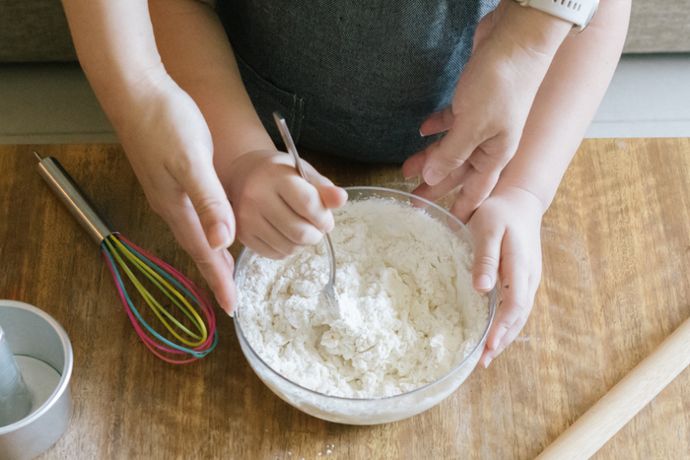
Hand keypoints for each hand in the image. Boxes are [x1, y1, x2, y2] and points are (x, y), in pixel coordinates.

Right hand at [115, 74, 236, 313]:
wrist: (135, 89)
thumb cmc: (165, 121)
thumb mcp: (192, 161)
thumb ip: (208, 201)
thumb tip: (222, 241)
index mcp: (176, 206)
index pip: (203, 254)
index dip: (219, 281)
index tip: (232, 308)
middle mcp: (169, 205)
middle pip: (196, 248)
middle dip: (214, 273)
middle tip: (229, 296)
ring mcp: (166, 191)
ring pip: (192, 233)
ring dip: (209, 253)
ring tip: (224, 269)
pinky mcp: (167, 176)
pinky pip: (189, 215)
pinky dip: (204, 229)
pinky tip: (211, 225)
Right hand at [225, 150, 346, 257]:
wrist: (244, 175)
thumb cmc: (279, 174)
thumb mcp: (303, 173)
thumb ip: (324, 188)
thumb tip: (341, 199)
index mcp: (275, 176)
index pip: (308, 204)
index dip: (324, 218)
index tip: (327, 220)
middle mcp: (256, 197)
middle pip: (299, 231)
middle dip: (316, 234)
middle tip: (317, 228)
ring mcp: (247, 219)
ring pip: (289, 247)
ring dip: (303, 244)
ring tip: (302, 229)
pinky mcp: (243, 235)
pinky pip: (276, 254)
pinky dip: (288, 249)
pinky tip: (287, 235)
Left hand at [402, 1, 569, 220]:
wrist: (515, 39)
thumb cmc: (500, 85)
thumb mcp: (473, 126)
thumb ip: (451, 154)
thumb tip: (431, 178)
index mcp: (496, 154)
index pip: (476, 191)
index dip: (460, 207)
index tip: (445, 224)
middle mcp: (490, 141)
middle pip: (458, 171)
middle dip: (435, 185)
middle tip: (413, 199)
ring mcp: (481, 120)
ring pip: (451, 147)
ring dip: (429, 156)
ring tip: (405, 169)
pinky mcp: (473, 100)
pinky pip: (452, 120)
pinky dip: (437, 126)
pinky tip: (423, 130)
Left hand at [467, 184, 543, 366]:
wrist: (520, 201)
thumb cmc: (499, 213)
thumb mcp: (487, 229)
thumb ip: (485, 258)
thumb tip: (482, 288)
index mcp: (520, 266)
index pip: (514, 304)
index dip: (501, 327)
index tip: (488, 345)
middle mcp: (529, 278)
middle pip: (518, 316)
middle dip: (502, 340)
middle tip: (483, 361)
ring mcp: (529, 279)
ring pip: (519, 315)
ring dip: (505, 336)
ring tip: (487, 356)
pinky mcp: (524, 279)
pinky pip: (517, 307)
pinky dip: (507, 324)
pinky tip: (494, 333)